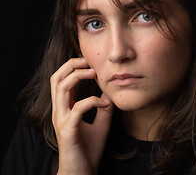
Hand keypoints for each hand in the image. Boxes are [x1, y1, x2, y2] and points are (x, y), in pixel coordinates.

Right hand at [50, 58, 113, 174]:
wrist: (82, 172)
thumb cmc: (89, 149)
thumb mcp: (101, 124)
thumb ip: (103, 108)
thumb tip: (110, 93)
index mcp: (64, 108)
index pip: (61, 80)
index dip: (72, 67)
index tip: (90, 61)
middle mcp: (60, 111)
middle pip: (56, 79)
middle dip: (71, 65)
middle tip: (89, 61)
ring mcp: (62, 120)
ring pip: (61, 88)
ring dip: (78, 76)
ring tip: (94, 73)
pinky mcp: (68, 130)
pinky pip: (77, 109)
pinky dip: (92, 101)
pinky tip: (105, 104)